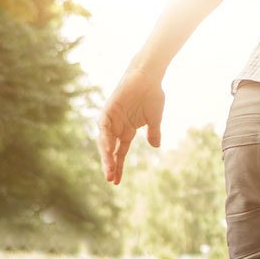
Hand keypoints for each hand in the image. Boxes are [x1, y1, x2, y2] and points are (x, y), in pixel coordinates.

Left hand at [98, 70, 164, 184]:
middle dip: (110, 165)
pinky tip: (107, 151)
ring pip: (105, 141)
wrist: (148, 77)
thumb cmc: (152, 95)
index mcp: (126, 130)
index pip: (120, 152)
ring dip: (106, 156)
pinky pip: (104, 128)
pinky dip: (105, 139)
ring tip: (109, 170)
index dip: (118, 166)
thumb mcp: (154, 118)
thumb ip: (154, 132)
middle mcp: (116, 126)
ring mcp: (111, 119)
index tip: (116, 182)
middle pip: (110, 150)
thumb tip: (155, 146)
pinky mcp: (108, 110)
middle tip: (111, 180)